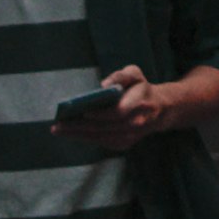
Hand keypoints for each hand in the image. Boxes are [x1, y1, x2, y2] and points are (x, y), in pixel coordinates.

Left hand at [53, 65, 183, 154]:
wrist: (160, 110)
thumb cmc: (141, 89)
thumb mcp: (135, 74)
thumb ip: (121, 75)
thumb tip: (103, 85)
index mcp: (139, 104)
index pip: (118, 113)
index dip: (100, 114)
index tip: (83, 112)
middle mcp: (136, 123)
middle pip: (104, 128)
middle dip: (79, 127)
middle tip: (58, 125)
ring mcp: (131, 136)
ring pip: (101, 138)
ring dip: (78, 135)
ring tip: (59, 130)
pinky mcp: (125, 144)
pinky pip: (102, 142)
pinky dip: (86, 138)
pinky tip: (72, 133)